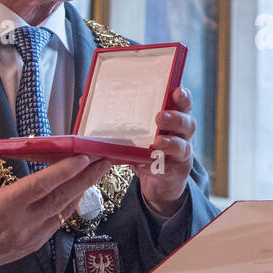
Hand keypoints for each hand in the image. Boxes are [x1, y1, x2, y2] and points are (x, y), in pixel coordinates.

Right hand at [0, 125, 113, 272]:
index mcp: (3, 208)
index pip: (39, 187)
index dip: (62, 172)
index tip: (82, 157)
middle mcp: (21, 224)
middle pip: (61, 198)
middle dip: (86, 178)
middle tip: (104, 160)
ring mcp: (31, 237)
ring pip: (64, 211)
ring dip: (82, 190)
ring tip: (97, 170)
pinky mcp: (36, 245)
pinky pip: (59, 222)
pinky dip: (70, 204)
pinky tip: (79, 189)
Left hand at [127, 86, 195, 217]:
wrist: (159, 182)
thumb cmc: (146, 149)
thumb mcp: (134, 131)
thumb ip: (116, 116)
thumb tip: (85, 100)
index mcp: (172, 118)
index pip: (182, 103)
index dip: (183, 96)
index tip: (177, 90)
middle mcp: (181, 134)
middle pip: (187, 122)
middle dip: (175, 117)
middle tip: (160, 116)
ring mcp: (181, 153)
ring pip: (183, 145)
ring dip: (170, 142)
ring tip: (157, 141)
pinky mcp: (176, 171)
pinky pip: (168, 167)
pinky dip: (157, 165)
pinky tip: (148, 162)